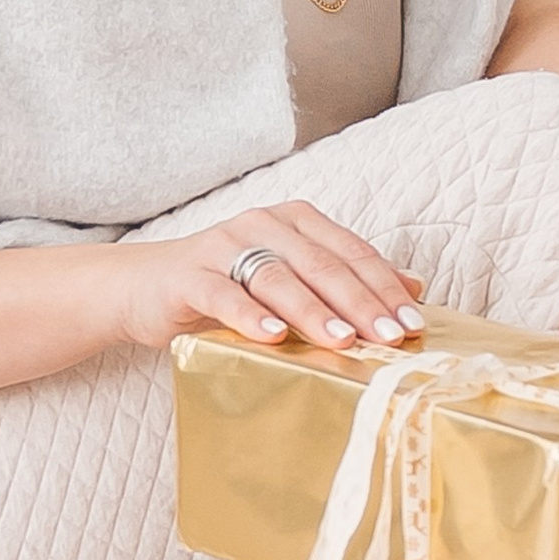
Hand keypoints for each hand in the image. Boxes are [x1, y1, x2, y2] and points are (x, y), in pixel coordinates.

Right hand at [112, 200, 429, 356]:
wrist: (145, 287)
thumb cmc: (229, 285)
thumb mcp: (291, 277)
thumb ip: (346, 278)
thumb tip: (414, 287)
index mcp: (295, 220)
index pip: (351, 252)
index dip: (384, 287)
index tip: (414, 323)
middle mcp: (263, 224)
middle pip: (322, 264)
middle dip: (361, 302)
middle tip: (391, 337)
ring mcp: (224, 247)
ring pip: (278, 277)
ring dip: (313, 310)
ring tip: (343, 338)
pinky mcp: (190, 276)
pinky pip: (224, 295)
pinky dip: (250, 315)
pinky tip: (273, 335)